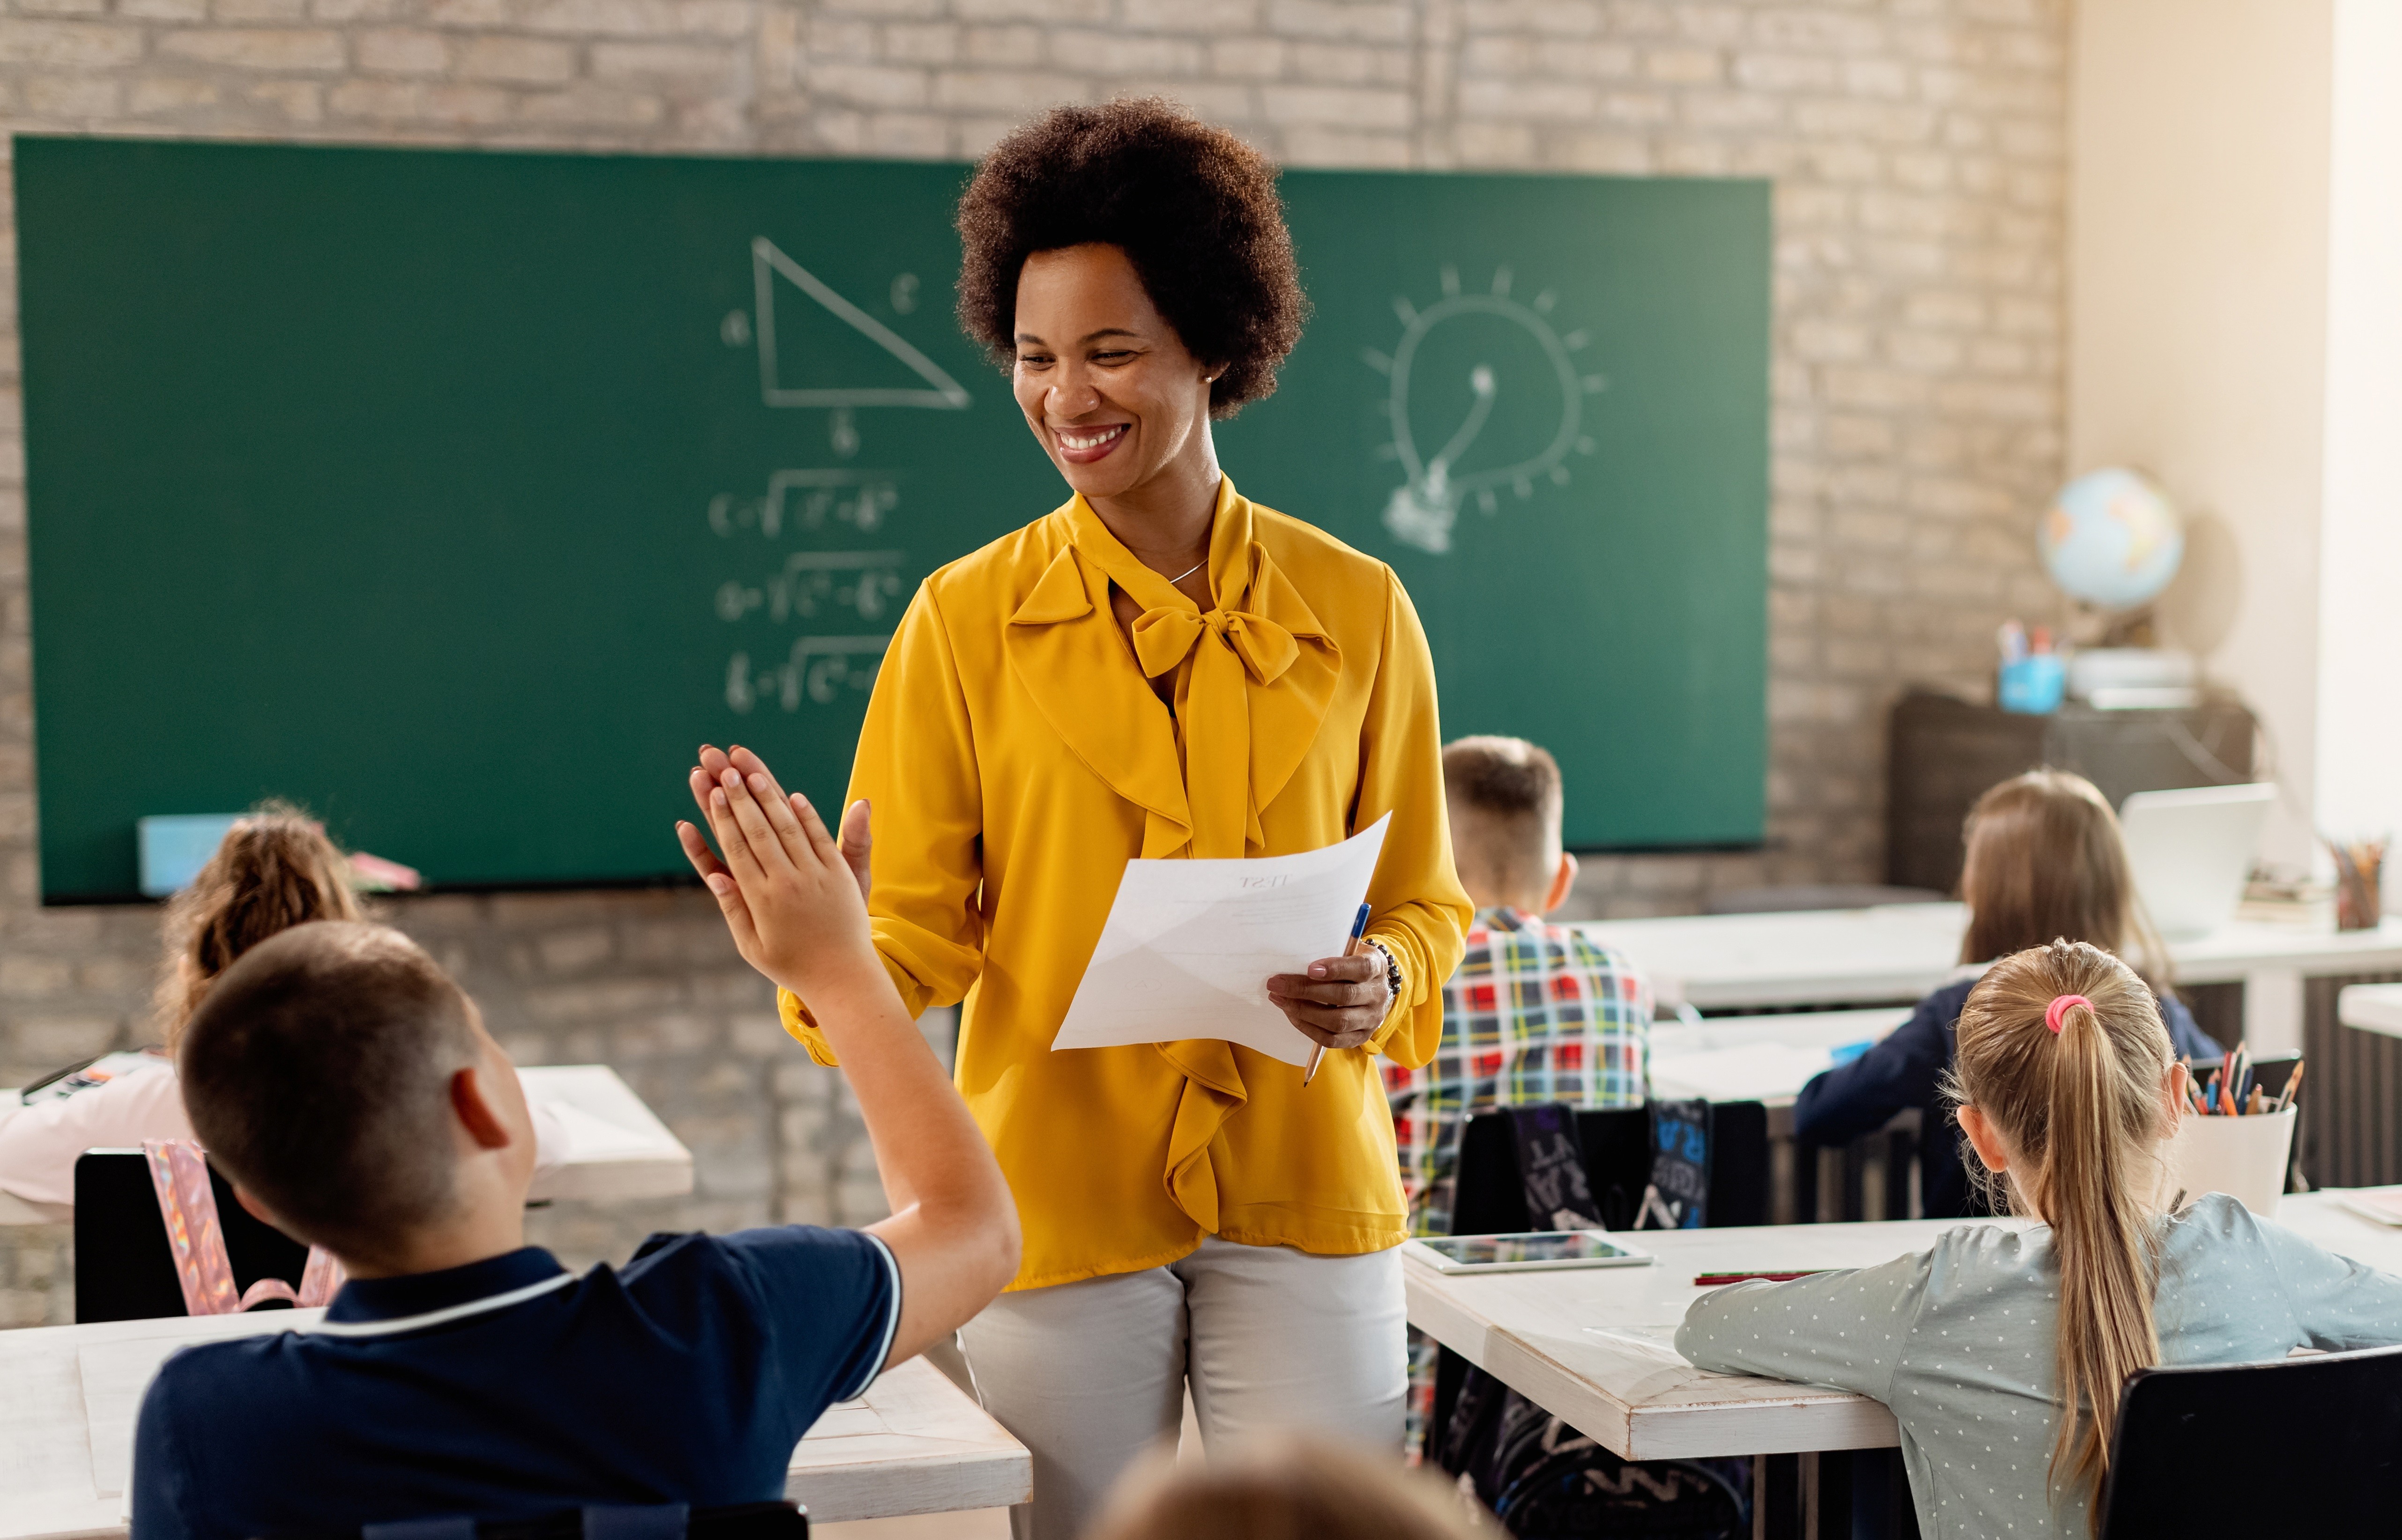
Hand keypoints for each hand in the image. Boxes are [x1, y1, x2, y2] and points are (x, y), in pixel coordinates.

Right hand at [676, 746, 877, 999]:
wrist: (843, 978)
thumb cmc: (791, 964)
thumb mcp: (752, 945)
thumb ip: (734, 908)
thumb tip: (716, 874)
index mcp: (761, 899)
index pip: (737, 847)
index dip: (723, 815)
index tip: (713, 789)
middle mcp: (788, 882)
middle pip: (758, 829)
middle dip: (739, 794)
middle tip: (721, 765)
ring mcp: (816, 876)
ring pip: (788, 827)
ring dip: (768, 796)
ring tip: (750, 770)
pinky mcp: (840, 874)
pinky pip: (821, 838)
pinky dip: (807, 816)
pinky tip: (792, 795)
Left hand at [1265, 951, 1390, 1051]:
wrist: (1372, 985)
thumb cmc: (1351, 963)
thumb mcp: (1348, 949)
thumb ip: (1329, 951)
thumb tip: (1292, 956)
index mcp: (1377, 966)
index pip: (1361, 968)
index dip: (1336, 969)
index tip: (1310, 968)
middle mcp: (1378, 994)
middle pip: (1344, 996)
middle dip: (1305, 990)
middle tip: (1277, 984)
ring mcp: (1372, 1019)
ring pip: (1337, 1022)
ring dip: (1303, 1011)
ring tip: (1280, 1000)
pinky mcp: (1361, 1037)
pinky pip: (1332, 1040)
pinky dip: (1308, 1028)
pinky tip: (1292, 1015)